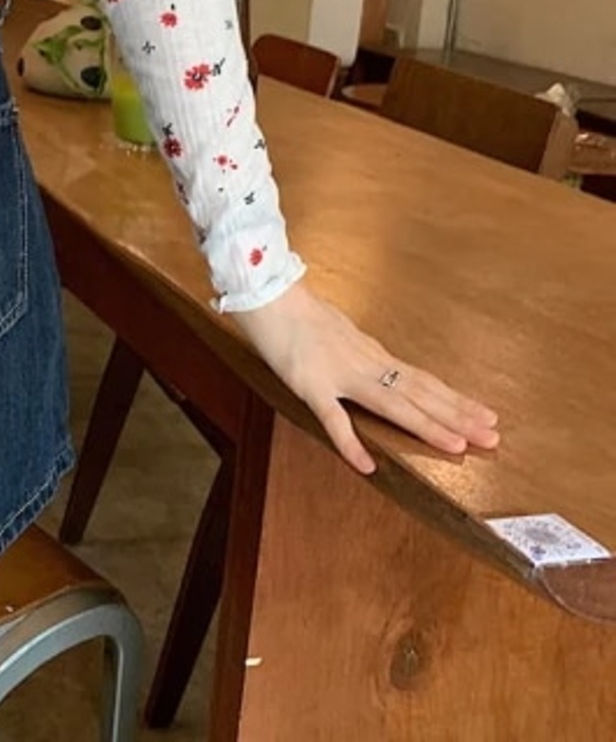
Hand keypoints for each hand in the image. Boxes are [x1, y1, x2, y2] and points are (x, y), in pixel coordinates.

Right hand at [231, 280, 499, 474]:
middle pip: (418, 393)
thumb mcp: (339, 330)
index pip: (422, 380)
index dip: (455, 399)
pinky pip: (333, 418)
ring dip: (425, 425)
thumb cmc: (298, 310)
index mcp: (371, 353)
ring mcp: (340, 375)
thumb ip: (358, 351)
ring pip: (392, 403)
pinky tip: (367, 466)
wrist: (268, 294)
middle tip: (492, 437)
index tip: (486, 415)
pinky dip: (351, 443)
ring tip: (457, 447)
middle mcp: (365, 364)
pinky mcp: (310, 385)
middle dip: (456, 416)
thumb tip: (378, 366)